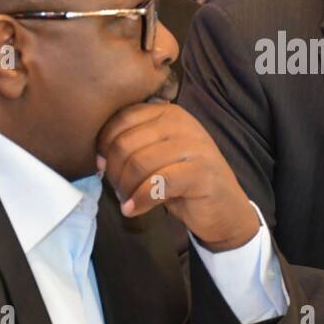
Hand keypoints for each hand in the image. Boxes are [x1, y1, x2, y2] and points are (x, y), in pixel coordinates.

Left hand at [96, 103, 259, 251]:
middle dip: (114, 171)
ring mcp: (194, 146)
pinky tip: (134, 210)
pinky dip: (140, 200)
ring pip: (139, 163)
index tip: (102, 167)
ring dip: (125, 188)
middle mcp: (182, 123)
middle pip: (126, 143)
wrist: (225, 208)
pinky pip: (157, 183)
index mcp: (169, 113)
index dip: (104, 144)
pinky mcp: (200, 172)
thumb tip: (98, 157)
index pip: (122, 118)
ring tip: (127, 200)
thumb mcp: (158, 155)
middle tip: (118, 190)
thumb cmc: (185, 181)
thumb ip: (133, 145)